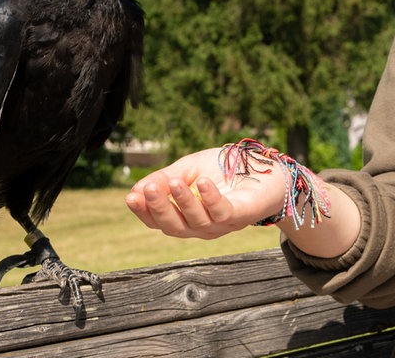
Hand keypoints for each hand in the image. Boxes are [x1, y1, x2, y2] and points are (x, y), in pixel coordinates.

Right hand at [125, 147, 285, 239]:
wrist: (263, 167)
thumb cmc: (225, 169)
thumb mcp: (190, 168)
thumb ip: (165, 179)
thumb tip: (136, 191)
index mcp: (185, 216)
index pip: (158, 221)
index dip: (144, 211)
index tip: (130, 197)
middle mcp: (200, 226)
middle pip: (173, 226)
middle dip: (158, 209)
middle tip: (148, 190)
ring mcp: (220, 225)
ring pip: (195, 221)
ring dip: (182, 201)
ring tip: (173, 182)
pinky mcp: (239, 217)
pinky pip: (222, 212)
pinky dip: (211, 198)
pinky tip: (203, 182)